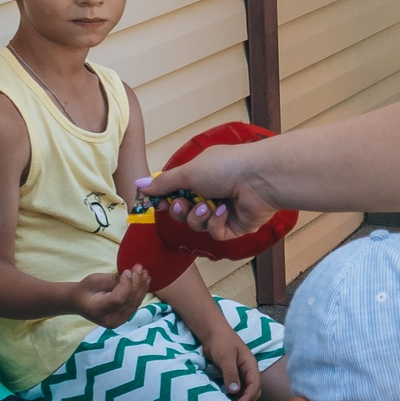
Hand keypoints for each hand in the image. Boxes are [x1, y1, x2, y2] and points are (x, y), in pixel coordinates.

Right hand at [73, 266, 151, 328]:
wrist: (79, 302)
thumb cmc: (85, 289)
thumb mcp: (95, 280)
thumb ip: (112, 279)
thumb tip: (130, 273)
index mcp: (99, 311)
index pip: (118, 299)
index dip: (126, 284)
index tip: (128, 270)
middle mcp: (110, 320)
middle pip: (129, 301)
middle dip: (137, 283)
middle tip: (140, 267)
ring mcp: (118, 322)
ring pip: (135, 303)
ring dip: (141, 287)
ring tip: (145, 273)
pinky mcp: (124, 319)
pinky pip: (135, 305)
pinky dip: (140, 293)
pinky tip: (143, 282)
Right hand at [138, 144, 278, 238]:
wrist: (260, 179)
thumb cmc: (226, 167)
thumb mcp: (188, 172)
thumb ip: (164, 183)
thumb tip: (139, 185)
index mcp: (201, 175)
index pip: (175, 192)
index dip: (165, 200)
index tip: (158, 203)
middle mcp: (212, 192)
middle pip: (183, 212)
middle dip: (180, 210)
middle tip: (182, 204)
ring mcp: (224, 210)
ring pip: (197, 225)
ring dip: (198, 217)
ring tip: (208, 206)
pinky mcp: (235, 226)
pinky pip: (215, 233)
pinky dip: (216, 223)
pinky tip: (224, 211)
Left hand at [199, 329, 261, 400]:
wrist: (212, 333)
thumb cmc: (221, 342)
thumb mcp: (226, 357)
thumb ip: (230, 373)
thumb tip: (235, 391)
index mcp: (250, 366)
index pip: (255, 385)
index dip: (248, 397)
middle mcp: (248, 372)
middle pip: (254, 391)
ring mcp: (241, 375)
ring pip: (246, 392)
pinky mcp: (233, 376)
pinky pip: (237, 390)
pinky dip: (234, 397)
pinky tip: (226, 400)